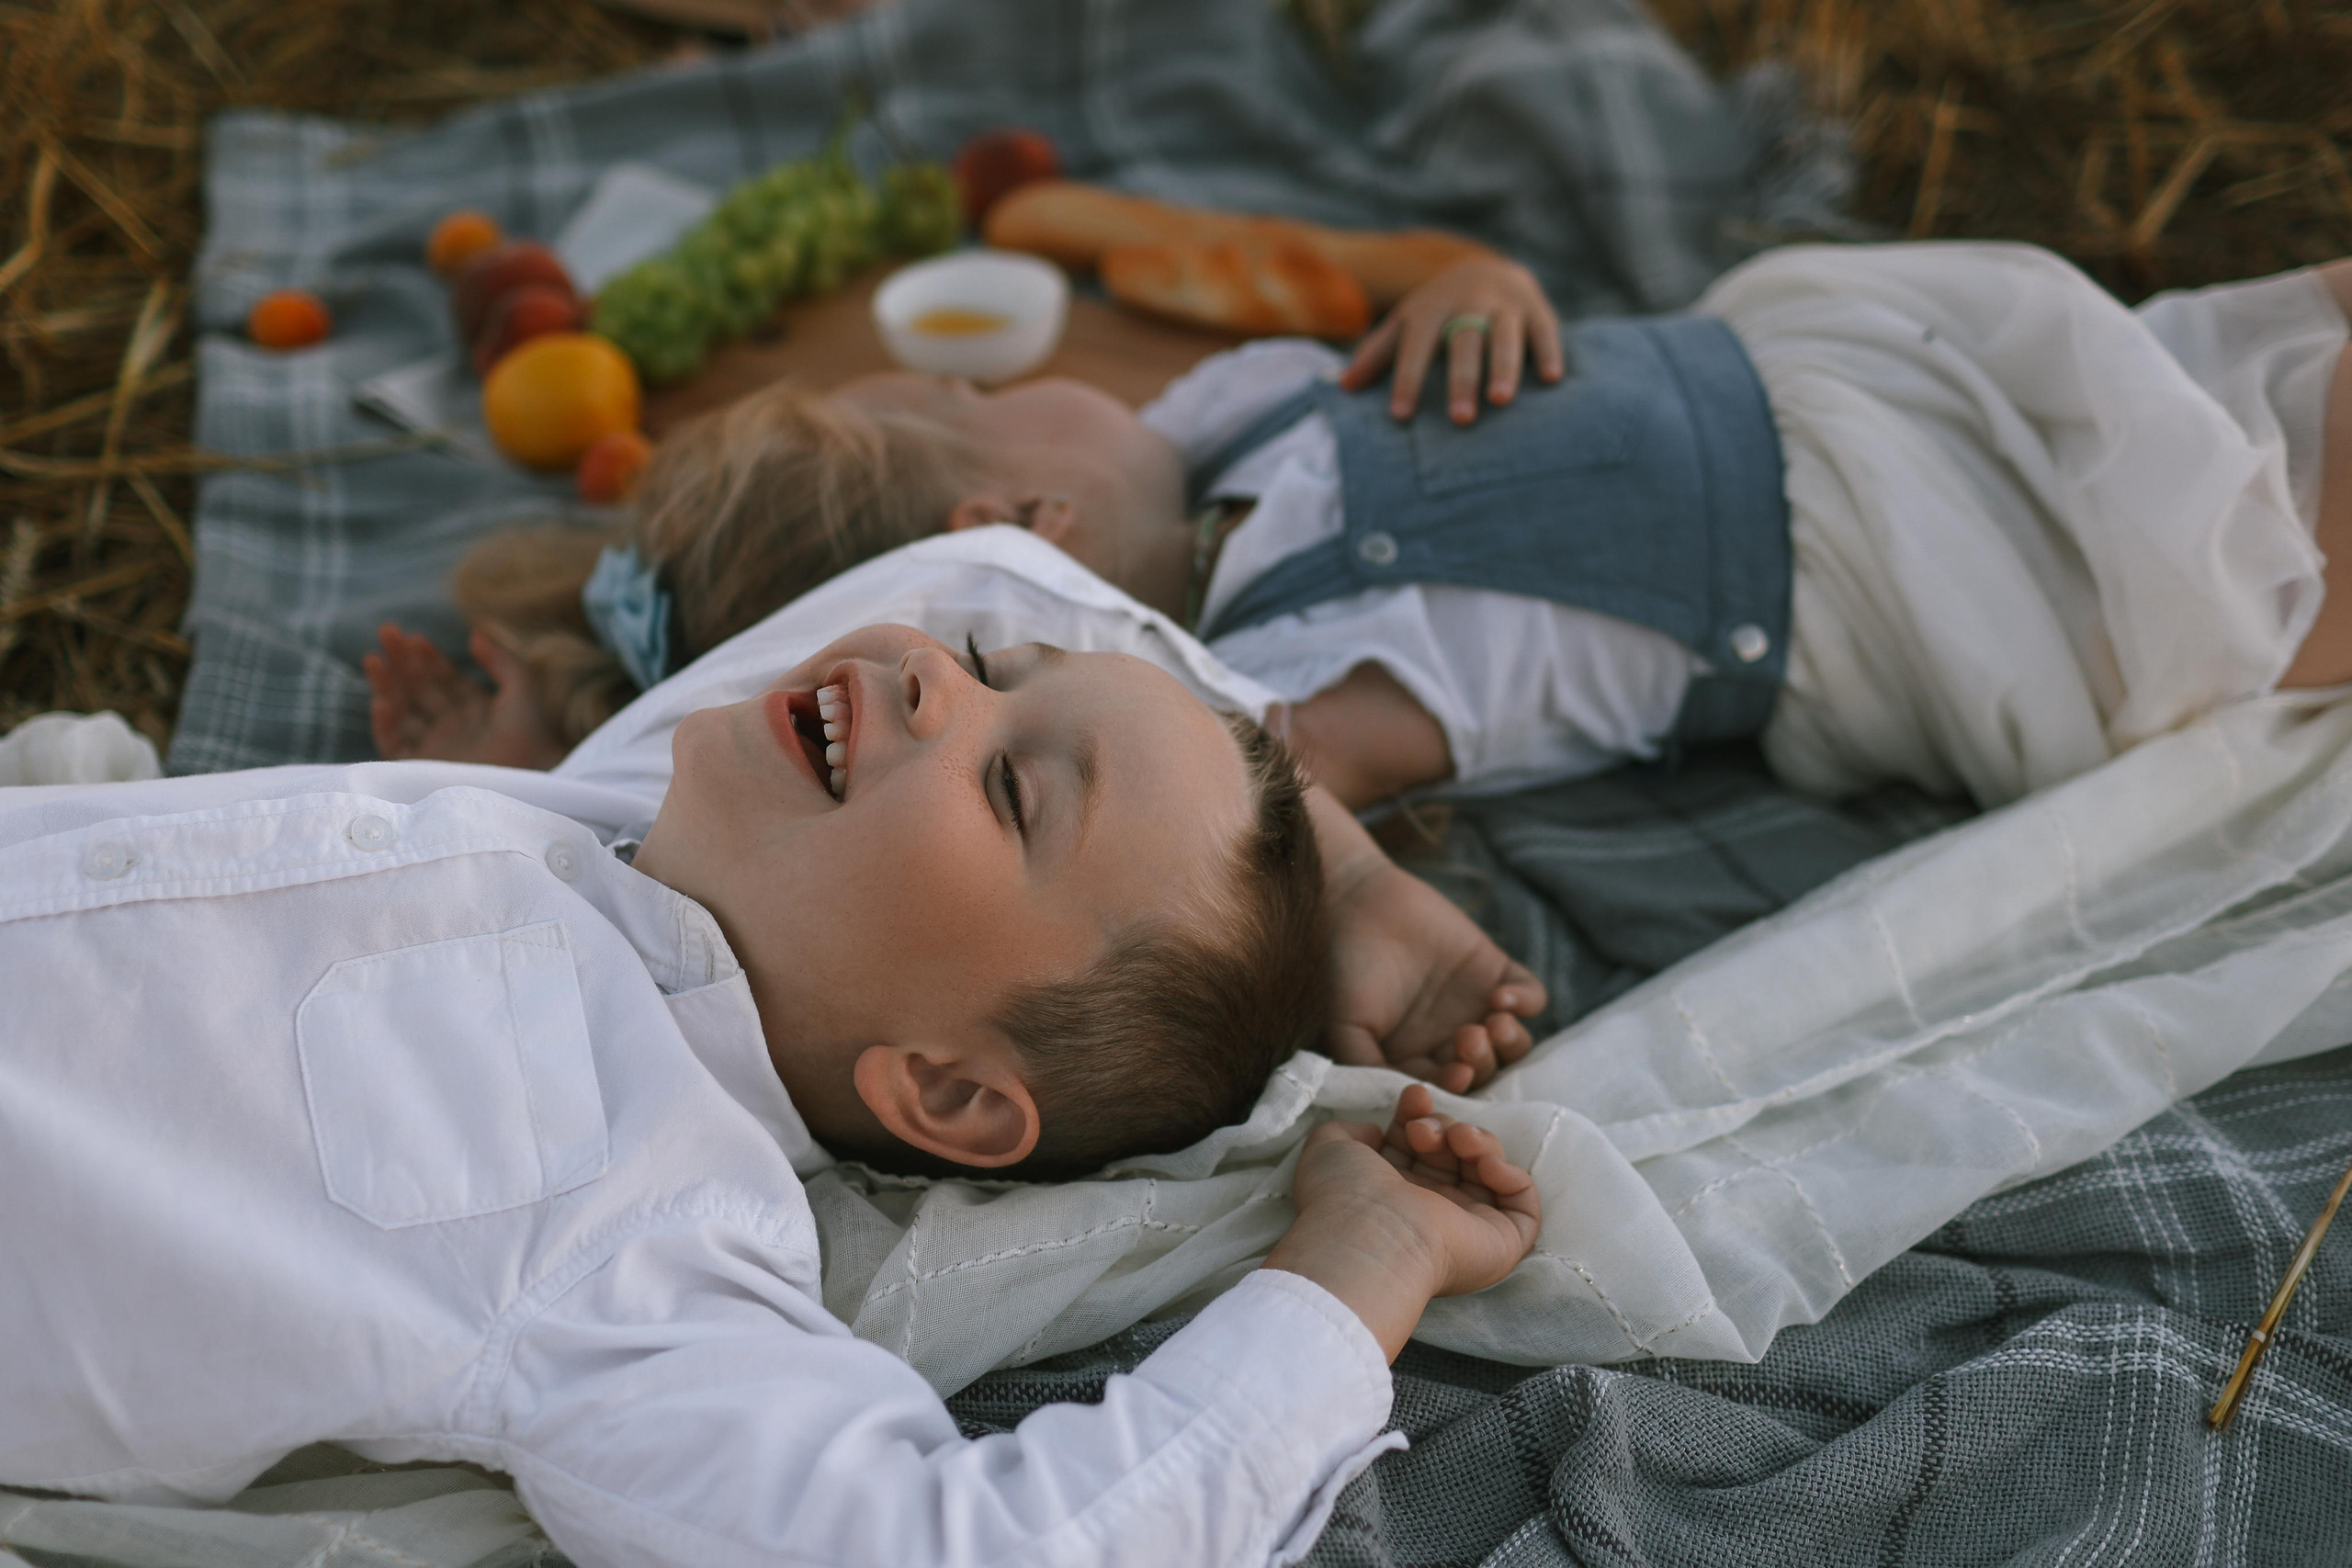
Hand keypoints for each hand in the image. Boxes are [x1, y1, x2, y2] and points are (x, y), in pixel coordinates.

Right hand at [363, 622, 567, 768]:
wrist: (529, 777)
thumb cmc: (532, 735)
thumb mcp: (522, 689)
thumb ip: (501, 660)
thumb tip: (475, 634)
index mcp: (475, 712)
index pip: (444, 680)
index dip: (428, 658)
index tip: (414, 637)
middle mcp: (453, 729)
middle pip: (419, 691)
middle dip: (401, 662)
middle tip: (386, 632)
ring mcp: (437, 749)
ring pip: (402, 713)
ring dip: (386, 686)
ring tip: (373, 659)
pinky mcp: (424, 771)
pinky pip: (396, 746)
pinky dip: (386, 726)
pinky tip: (382, 701)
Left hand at [1266, 1085, 1541, 1359]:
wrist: (1369, 1237)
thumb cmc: (1343, 1195)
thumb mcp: (1329, 1148)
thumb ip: (1347, 1131)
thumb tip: (1375, 1132)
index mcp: (1393, 1192)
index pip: (1419, 1144)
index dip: (1418, 1113)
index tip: (1413, 1096)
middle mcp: (1431, 1209)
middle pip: (1454, 1151)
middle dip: (1443, 1125)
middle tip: (1423, 1128)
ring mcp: (1468, 1227)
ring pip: (1489, 1168)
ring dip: (1476, 1139)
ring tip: (1456, 1139)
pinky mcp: (1502, 1242)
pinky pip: (1522, 1201)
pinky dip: (1511, 1172)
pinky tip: (1484, 1162)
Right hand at [1308, 785, 1545, 1091]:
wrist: (1353, 899)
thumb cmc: (1341, 967)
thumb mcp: (1346, 1028)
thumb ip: (1369, 1070)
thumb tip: (1402, 1106)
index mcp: (1415, 1061)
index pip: (1448, 1091)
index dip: (1457, 1093)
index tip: (1454, 1077)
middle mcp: (1449, 1040)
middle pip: (1486, 1072)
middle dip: (1483, 1065)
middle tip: (1468, 1043)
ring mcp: (1475, 1005)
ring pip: (1512, 1043)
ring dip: (1508, 1043)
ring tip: (1491, 1024)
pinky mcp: (1495, 970)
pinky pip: (1530, 997)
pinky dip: (1524, 1003)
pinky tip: (1499, 996)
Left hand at [1339, 255, 1563, 424]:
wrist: (1487, 268)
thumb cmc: (1437, 311)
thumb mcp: (1405, 323)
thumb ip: (1376, 353)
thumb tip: (1342, 387)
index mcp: (1430, 308)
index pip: (1415, 346)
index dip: (1407, 379)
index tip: (1400, 415)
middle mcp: (1468, 302)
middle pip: (1463, 341)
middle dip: (1461, 380)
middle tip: (1459, 419)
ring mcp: (1505, 304)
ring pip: (1505, 336)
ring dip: (1504, 368)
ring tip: (1501, 401)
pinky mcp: (1538, 309)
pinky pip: (1545, 330)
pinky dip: (1549, 353)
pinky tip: (1552, 380)